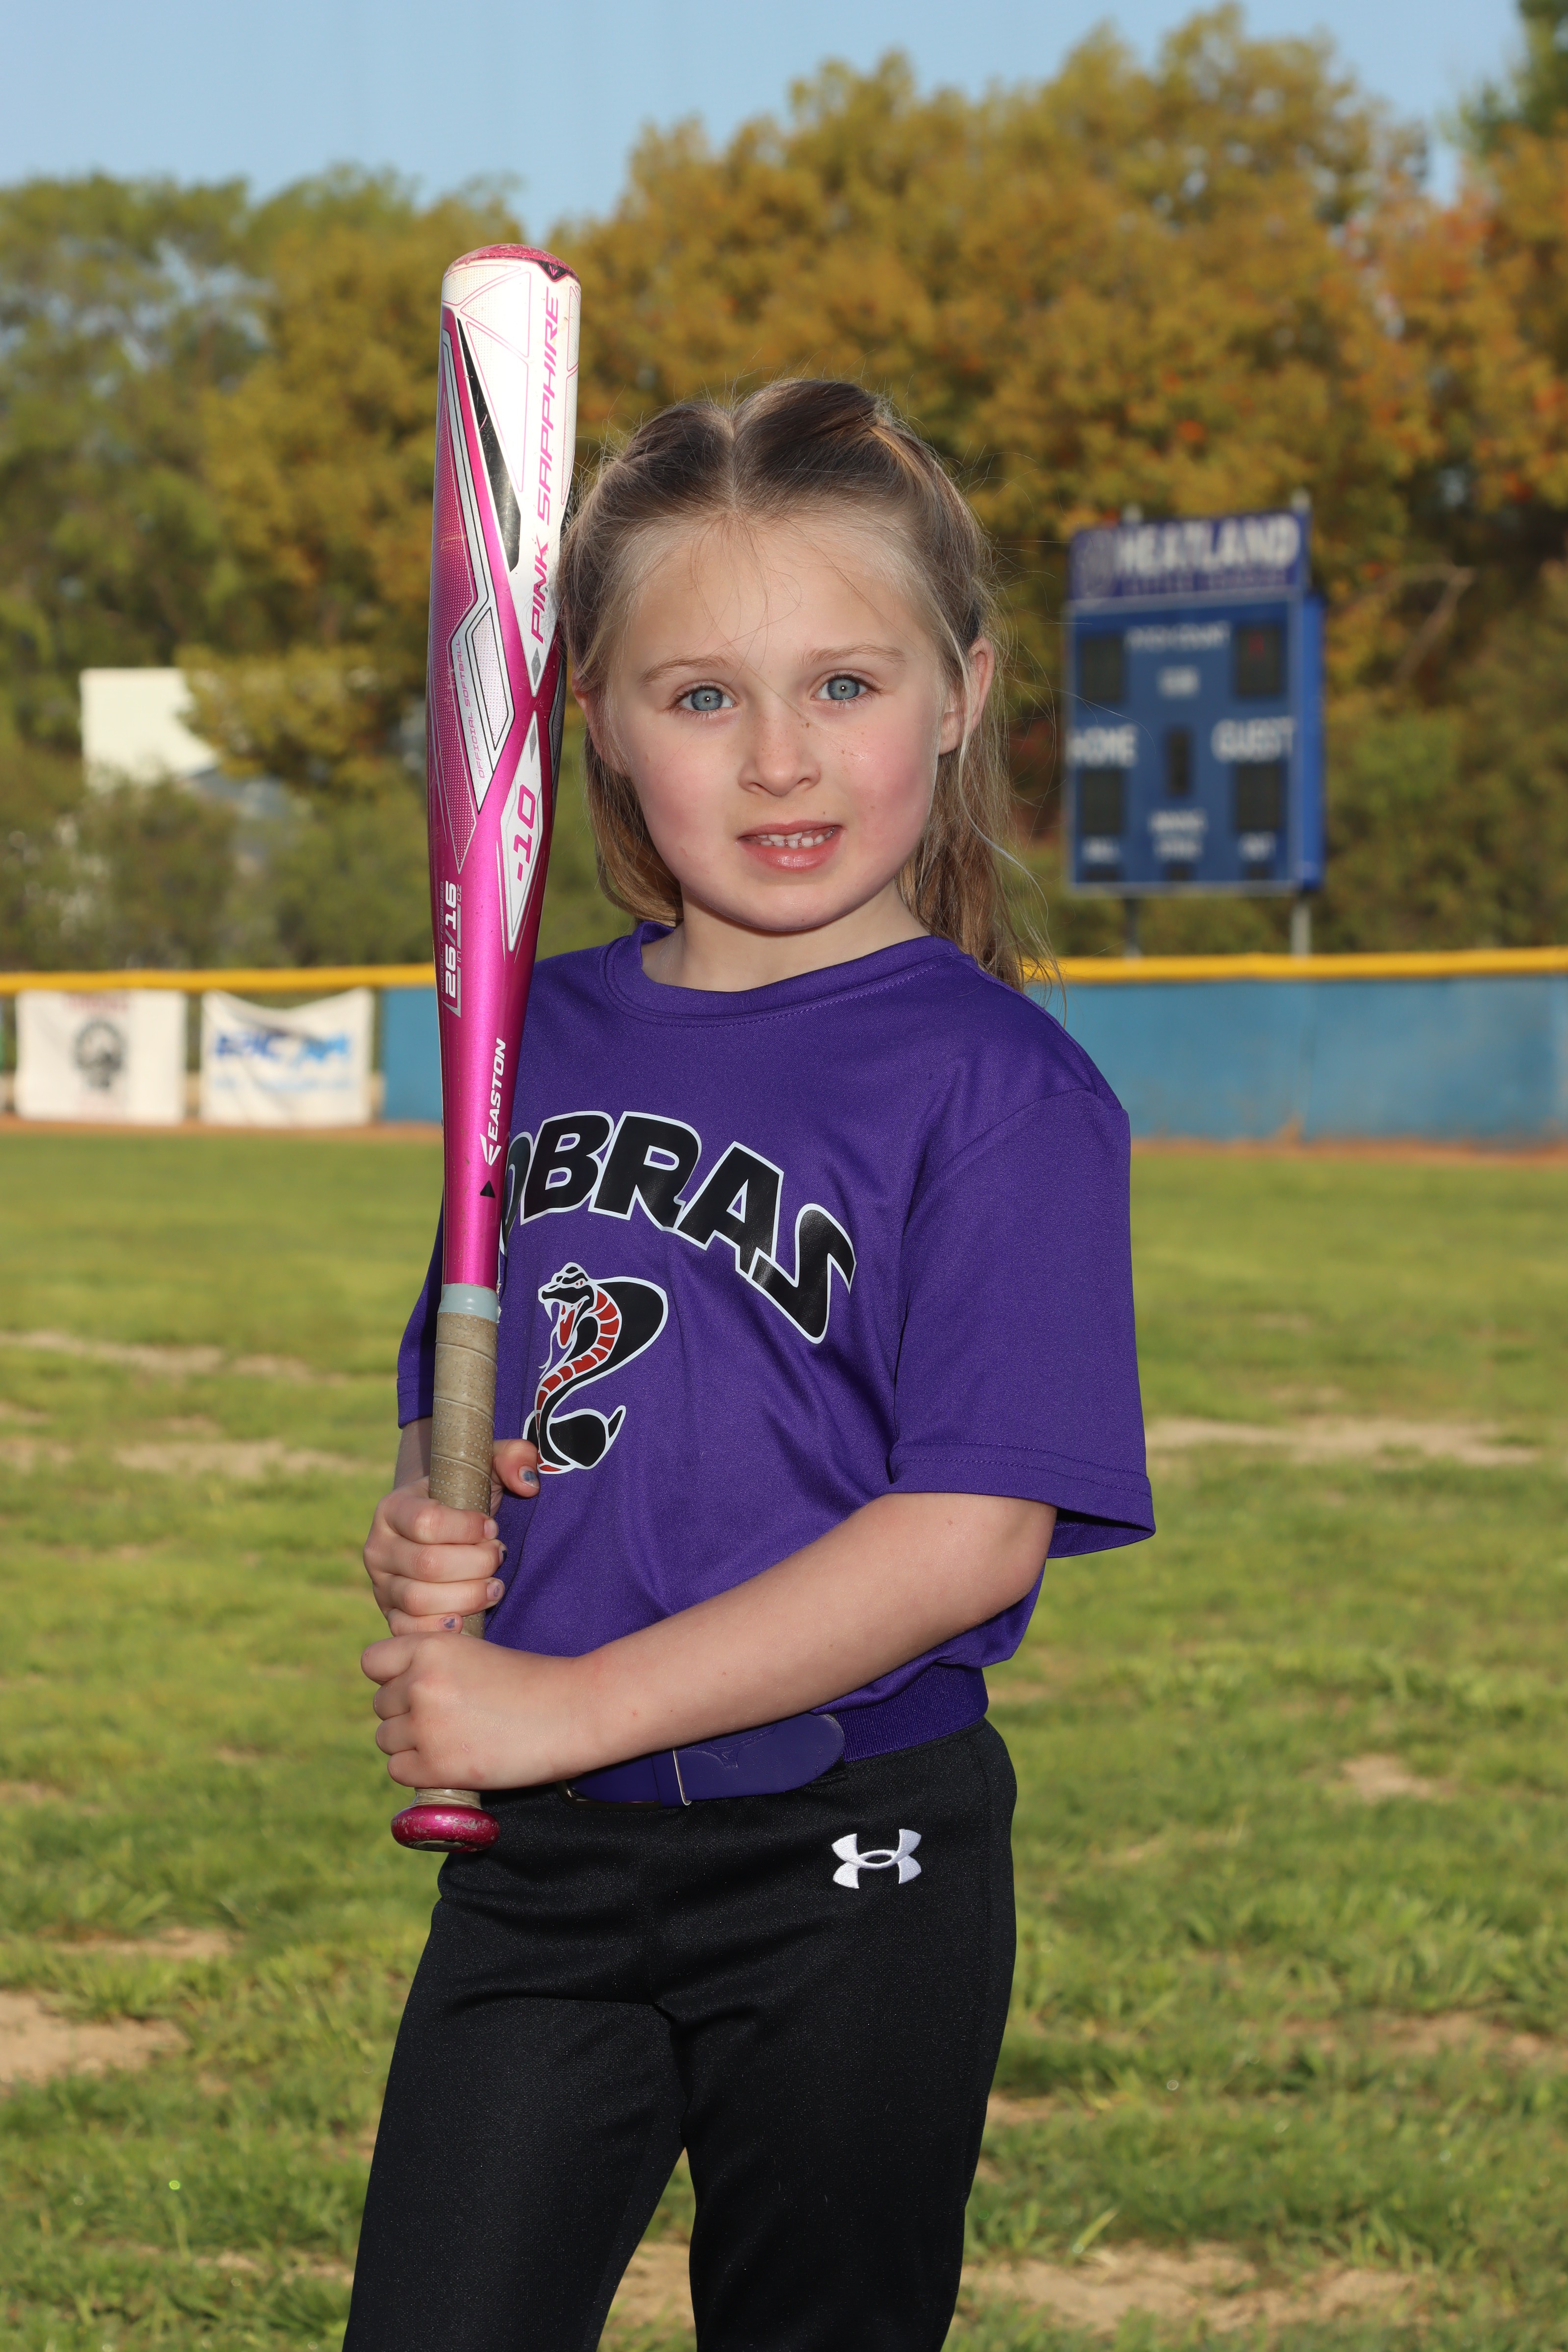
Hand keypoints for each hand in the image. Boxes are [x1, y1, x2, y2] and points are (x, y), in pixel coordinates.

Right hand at [362, 1437, 539, 1632]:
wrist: (440, 1530)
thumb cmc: (466, 1497)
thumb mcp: (487, 1466)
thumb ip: (512, 1456)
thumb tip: (529, 1483)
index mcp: (393, 1507)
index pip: (427, 1522)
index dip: (468, 1529)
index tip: (491, 1527)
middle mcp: (378, 1547)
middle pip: (428, 1565)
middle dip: (476, 1564)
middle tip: (499, 1557)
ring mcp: (381, 1584)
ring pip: (419, 1600)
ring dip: (468, 1597)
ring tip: (494, 1587)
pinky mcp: (390, 1615)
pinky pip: (408, 1630)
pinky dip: (440, 1629)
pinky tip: (467, 1619)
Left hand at [362, 1628, 589, 1791]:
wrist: (573, 1712)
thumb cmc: (534, 1680)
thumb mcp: (477, 1653)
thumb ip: (437, 1663)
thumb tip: (402, 1684)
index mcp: (431, 1647)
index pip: (373, 1662)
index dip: (392, 1675)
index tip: (415, 1684)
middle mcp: (420, 1683)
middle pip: (380, 1704)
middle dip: (405, 1712)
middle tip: (445, 1718)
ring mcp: (425, 1726)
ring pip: (385, 1739)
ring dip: (409, 1743)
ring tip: (450, 1740)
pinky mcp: (435, 1767)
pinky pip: (398, 1770)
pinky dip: (418, 1770)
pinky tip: (448, 1762)